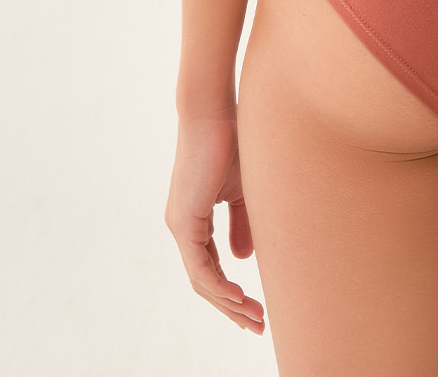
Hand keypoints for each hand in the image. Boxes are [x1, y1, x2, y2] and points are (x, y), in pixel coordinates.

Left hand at [164, 109, 265, 333]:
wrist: (214, 113)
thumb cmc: (232, 142)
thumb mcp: (244, 190)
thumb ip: (242, 224)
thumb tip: (244, 258)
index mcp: (194, 220)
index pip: (211, 267)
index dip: (233, 291)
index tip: (256, 308)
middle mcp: (182, 227)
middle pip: (205, 282)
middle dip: (232, 307)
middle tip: (257, 325)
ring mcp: (180, 226)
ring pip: (202, 280)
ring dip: (229, 302)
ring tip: (254, 318)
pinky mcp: (183, 221)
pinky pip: (199, 266)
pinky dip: (219, 285)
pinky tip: (238, 297)